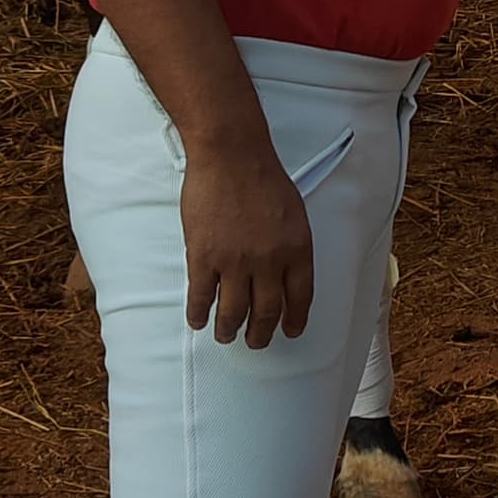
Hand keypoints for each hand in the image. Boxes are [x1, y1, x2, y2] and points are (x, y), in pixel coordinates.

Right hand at [181, 137, 314, 346]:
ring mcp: (235, 262)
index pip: (299, 298)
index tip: (290, 332)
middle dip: (260, 334)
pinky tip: (198, 321)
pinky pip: (201, 297)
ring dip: (229, 330)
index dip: (294, 320)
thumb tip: (285, 274)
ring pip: (232, 312)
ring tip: (226, 335)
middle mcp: (269, 262)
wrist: (231, 156)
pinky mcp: (204, 258)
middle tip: (255, 342)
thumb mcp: (294, 213)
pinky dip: (199, 314)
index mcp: (297, 250)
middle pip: (266, 312)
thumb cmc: (262, 177)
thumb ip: (291, 246)